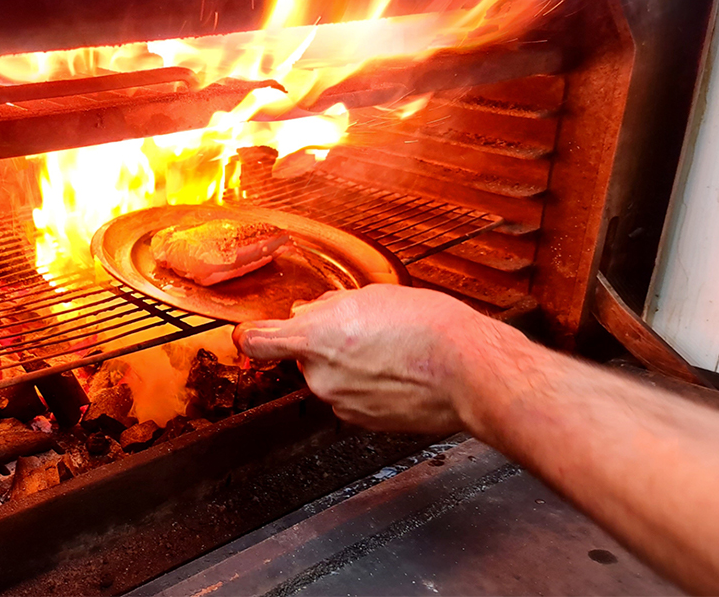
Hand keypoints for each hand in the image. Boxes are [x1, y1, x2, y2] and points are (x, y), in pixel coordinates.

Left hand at [233, 284, 517, 433]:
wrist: (470, 371)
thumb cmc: (429, 327)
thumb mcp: (373, 296)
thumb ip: (329, 307)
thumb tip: (308, 313)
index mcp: (315, 338)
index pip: (259, 342)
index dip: (251, 335)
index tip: (247, 332)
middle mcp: (321, 377)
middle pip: (304, 357)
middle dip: (324, 343)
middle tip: (363, 328)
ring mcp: (342, 403)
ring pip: (330, 378)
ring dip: (348, 366)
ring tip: (390, 350)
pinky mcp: (363, 422)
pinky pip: (352, 398)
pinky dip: (366, 387)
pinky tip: (397, 371)